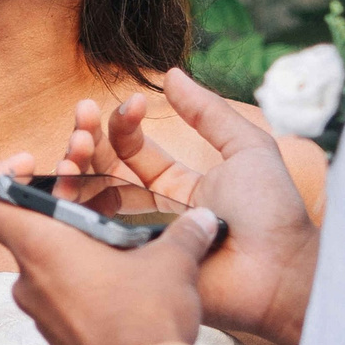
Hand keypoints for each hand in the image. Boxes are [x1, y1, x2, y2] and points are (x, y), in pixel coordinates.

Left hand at [0, 153, 221, 344]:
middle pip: (27, 233)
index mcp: (41, 249)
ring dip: (77, 252)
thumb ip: (185, 233)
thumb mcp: (172, 263)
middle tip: (101, 207)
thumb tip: (206, 219)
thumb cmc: (145, 319)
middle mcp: (29, 281)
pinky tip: (127, 286)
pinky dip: (85, 285)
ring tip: (123, 247)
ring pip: (47, 267)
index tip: (29, 166)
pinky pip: (62, 299)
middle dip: (62, 216)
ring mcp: (40, 315)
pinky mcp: (59, 340)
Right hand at [63, 69, 319, 344]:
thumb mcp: (247, 148)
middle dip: (85, 137)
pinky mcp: (126, 262)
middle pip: (101, 168)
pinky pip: (89, 233)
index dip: (124, 121)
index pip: (132, 147)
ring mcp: (135, 236)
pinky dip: (70, 202)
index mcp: (177, 183)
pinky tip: (67, 176)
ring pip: (88, 196)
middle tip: (81, 114)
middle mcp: (149, 208)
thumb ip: (208, 112)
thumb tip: (171, 74)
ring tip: (75, 142)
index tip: (134, 103)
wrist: (276, 271)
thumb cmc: (271, 213)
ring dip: (73, 162)